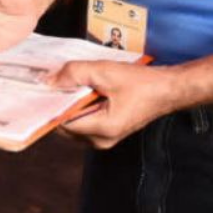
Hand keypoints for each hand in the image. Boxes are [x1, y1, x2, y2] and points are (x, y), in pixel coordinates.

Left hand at [50, 60, 184, 148]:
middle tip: (59, 82)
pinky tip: (85, 90)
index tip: (43, 89)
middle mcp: (101, 140)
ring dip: (71, 104)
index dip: (51, 105)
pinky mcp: (108, 132)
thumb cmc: (144, 84)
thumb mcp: (105, 72)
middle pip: (65, 125)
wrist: (168, 89)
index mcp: (102, 129)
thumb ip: (74, 74)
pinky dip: (81, 107)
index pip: (62, 122)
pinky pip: (85, 121)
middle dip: (60, 104)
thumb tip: (48, 81)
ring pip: (74, 123)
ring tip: (75, 84)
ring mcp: (105, 138)